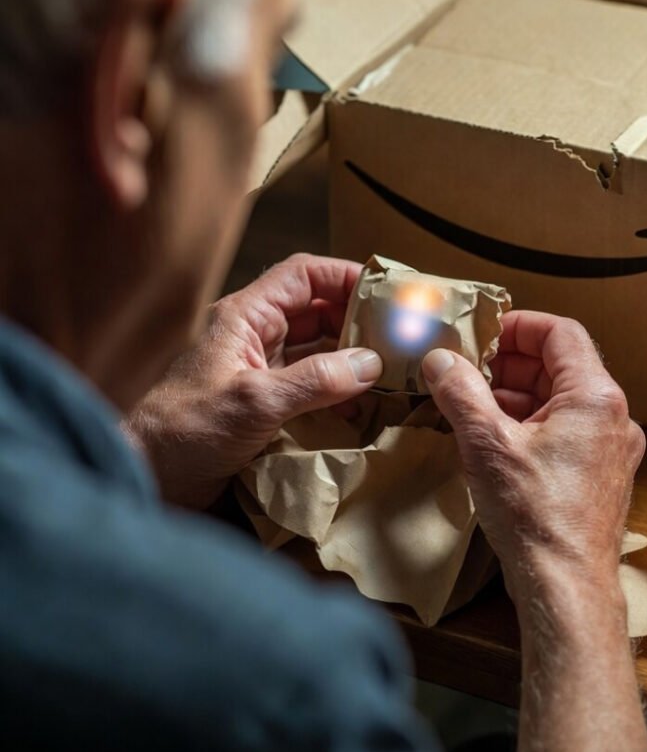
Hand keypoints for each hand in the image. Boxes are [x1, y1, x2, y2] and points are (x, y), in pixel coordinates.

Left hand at [125, 253, 381, 508]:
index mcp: (243, 316)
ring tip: (388, 373)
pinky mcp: (258, 404)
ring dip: (349, 359)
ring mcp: (255, 370)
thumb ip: (315, 380)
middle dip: (356, 321)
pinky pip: (306, 385)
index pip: (302, 276)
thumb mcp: (256, 401)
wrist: (143, 476)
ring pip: (313, 349)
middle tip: (399, 337)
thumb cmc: (186, 430)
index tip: (386, 292)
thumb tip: (371, 364)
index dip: (345, 276)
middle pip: (314, 311)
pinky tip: (357, 408)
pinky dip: (334, 391)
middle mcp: (251, 335)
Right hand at [421, 311, 644, 603]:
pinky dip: (527, 424)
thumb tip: (440, 359)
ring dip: (513, 395)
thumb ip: (460, 391)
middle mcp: (612, 418)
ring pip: (558, 401)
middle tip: (464, 368)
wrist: (566, 588)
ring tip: (469, 404)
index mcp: (595, 398)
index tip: (481, 333)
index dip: (517, 326)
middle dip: (508, 364)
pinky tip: (490, 439)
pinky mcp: (597, 477)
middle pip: (558, 366)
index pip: (560, 333)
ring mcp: (608, 450)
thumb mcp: (486, 442)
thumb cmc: (535, 517)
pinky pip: (562, 432)